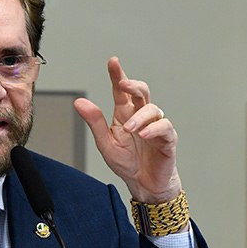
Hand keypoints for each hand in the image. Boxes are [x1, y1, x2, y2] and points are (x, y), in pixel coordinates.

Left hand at [73, 56, 181, 203]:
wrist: (144, 185)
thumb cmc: (127, 163)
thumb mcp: (105, 143)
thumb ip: (94, 123)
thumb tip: (79, 102)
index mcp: (124, 114)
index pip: (121, 91)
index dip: (118, 75)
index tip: (113, 62)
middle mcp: (141, 116)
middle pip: (142, 91)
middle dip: (133, 84)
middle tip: (123, 84)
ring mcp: (155, 126)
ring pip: (152, 109)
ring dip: (140, 117)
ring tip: (130, 129)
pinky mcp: (167, 139)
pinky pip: (164, 127)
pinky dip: (154, 129)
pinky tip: (144, 135)